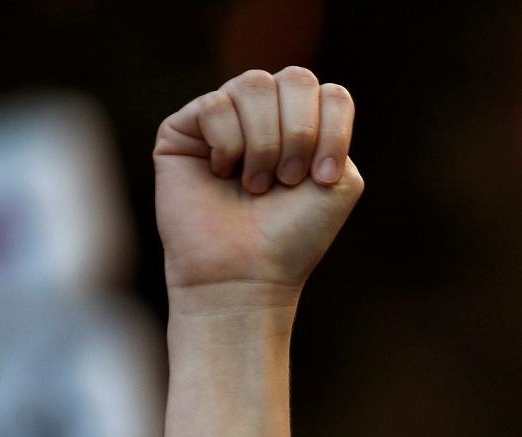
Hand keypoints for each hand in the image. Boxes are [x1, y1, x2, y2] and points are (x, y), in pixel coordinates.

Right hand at [153, 67, 363, 305]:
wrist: (246, 273)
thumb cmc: (292, 235)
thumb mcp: (338, 183)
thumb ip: (334, 130)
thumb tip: (301, 95)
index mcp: (305, 128)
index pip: (329, 94)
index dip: (333, 131)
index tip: (325, 178)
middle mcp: (265, 117)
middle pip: (296, 78)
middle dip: (300, 133)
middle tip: (289, 180)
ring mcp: (223, 119)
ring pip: (254, 85)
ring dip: (266, 142)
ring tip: (257, 184)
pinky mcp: (183, 128)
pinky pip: (215, 105)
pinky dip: (229, 145)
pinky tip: (224, 175)